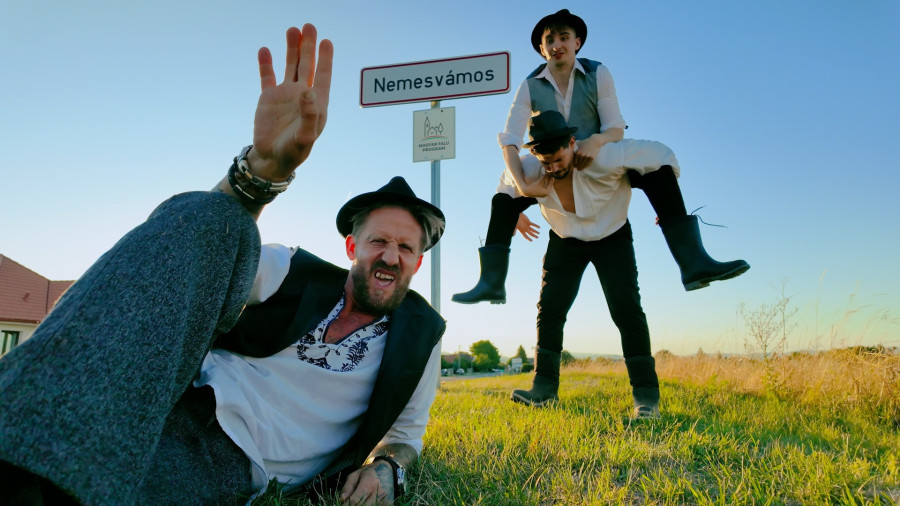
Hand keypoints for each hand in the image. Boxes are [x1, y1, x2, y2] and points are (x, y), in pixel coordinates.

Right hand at [248, 24, 332, 180]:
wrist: (272, 159)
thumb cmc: (294, 152)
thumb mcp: (305, 137)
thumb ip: (310, 116)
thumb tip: (311, 92)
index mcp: (317, 103)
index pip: (323, 76)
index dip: (325, 59)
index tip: (326, 41)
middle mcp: (302, 96)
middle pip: (308, 66)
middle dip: (308, 46)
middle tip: (309, 26)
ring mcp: (285, 95)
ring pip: (290, 66)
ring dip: (291, 49)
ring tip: (291, 30)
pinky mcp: (268, 98)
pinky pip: (268, 76)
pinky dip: (266, 64)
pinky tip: (265, 50)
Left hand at [340, 461, 393, 504]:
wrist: (388, 470)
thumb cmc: (369, 472)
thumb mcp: (355, 475)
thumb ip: (347, 487)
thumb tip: (341, 500)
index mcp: (369, 483)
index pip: (354, 500)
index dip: (345, 505)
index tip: (339, 505)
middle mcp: (378, 492)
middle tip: (347, 505)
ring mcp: (385, 499)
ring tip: (355, 503)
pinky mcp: (388, 503)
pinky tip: (364, 503)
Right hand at [515, 213, 539, 241]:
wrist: (517, 215)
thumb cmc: (515, 221)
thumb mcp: (514, 226)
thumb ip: (514, 230)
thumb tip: (513, 235)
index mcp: (522, 231)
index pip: (525, 236)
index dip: (528, 238)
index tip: (531, 240)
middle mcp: (525, 229)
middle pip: (530, 233)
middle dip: (534, 235)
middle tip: (537, 237)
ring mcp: (527, 226)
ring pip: (532, 229)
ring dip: (536, 231)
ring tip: (539, 233)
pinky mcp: (528, 222)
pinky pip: (533, 224)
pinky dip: (536, 226)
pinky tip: (539, 227)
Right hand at [517, 173, 551, 197]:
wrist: (526, 191)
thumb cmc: (533, 186)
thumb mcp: (540, 181)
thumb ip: (545, 177)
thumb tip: (549, 173)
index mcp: (547, 192)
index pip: (551, 184)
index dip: (551, 178)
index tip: (552, 174)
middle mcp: (546, 194)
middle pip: (549, 185)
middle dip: (549, 180)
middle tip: (550, 175)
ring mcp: (543, 195)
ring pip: (547, 187)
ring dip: (547, 182)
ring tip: (547, 177)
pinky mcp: (541, 194)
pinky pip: (544, 188)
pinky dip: (545, 184)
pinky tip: (544, 180)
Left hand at [573, 135, 604, 169]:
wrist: (595, 141)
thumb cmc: (586, 142)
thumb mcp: (579, 143)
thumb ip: (574, 146)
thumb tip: (570, 147)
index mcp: (577, 152)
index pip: (574, 161)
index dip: (574, 164)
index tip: (574, 166)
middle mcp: (581, 155)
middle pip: (578, 163)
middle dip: (577, 167)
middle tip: (578, 169)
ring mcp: (586, 156)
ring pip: (582, 164)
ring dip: (581, 168)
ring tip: (580, 169)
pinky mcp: (591, 157)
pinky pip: (588, 164)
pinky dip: (586, 166)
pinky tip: (584, 167)